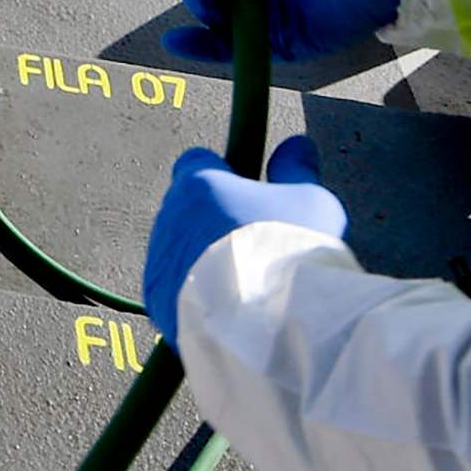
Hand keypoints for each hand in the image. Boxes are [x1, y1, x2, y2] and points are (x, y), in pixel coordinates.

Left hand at [141, 138, 347, 323]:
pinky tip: (228, 309)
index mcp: (199, 184)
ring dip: (201, 259)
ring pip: (178, 250)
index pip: (196, 162)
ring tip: (244, 283)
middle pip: (186, 208)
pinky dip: (194, 294)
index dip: (222, 175)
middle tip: (252, 243)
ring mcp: (159, 263)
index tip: (247, 192)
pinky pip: (173, 290)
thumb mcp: (312, 202)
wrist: (268, 325)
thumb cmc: (290, 253)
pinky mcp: (157, 303)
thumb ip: (297, 170)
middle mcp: (169, 218)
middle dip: (212, 220)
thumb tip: (297, 146)